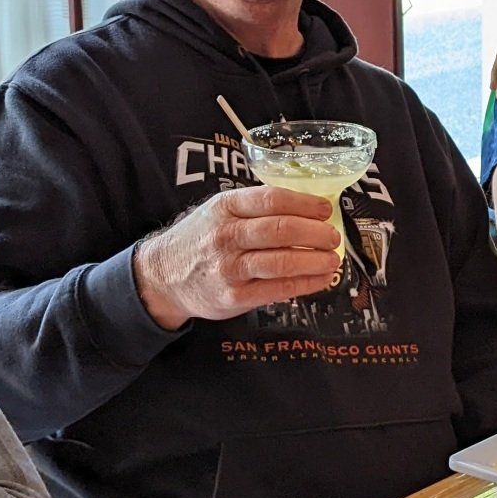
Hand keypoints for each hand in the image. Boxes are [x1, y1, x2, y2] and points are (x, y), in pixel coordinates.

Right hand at [134, 185, 343, 327]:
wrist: (163, 277)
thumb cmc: (201, 239)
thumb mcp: (219, 211)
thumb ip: (255, 208)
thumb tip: (308, 209)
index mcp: (225, 207)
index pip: (272, 199)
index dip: (305, 204)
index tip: (325, 208)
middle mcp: (226, 236)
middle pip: (281, 230)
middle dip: (316, 233)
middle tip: (333, 237)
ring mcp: (229, 268)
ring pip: (282, 262)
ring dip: (315, 261)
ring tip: (332, 259)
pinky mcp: (234, 297)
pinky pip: (278, 289)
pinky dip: (306, 284)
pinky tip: (320, 279)